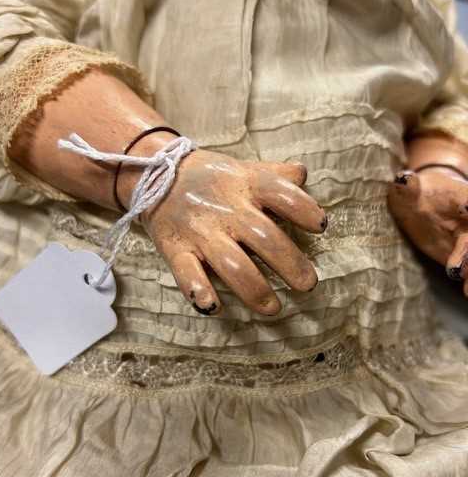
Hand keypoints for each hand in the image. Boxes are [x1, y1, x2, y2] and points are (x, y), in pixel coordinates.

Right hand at [137, 149, 326, 315]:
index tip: (320, 227)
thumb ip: (275, 174)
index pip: (282, 194)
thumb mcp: (243, 168)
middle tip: (307, 284)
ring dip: (255, 289)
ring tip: (273, 308)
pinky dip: (199, 291)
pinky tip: (214, 307)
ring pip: (231, 263)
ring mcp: (200, 231)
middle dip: (289, 263)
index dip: (304, 209)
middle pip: (264, 236)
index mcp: (246, 185)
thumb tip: (304, 174)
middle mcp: (226, 209)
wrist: (155, 174)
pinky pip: (186, 272)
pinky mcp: (176, 248)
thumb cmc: (212, 178)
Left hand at [388, 166, 467, 294]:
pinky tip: (467, 294)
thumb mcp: (408, 187)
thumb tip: (403, 179)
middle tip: (457, 269)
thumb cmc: (415, 191)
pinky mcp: (463, 259)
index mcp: (464, 196)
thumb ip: (407, 186)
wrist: (421, 203)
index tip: (467, 207)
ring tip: (467, 291)